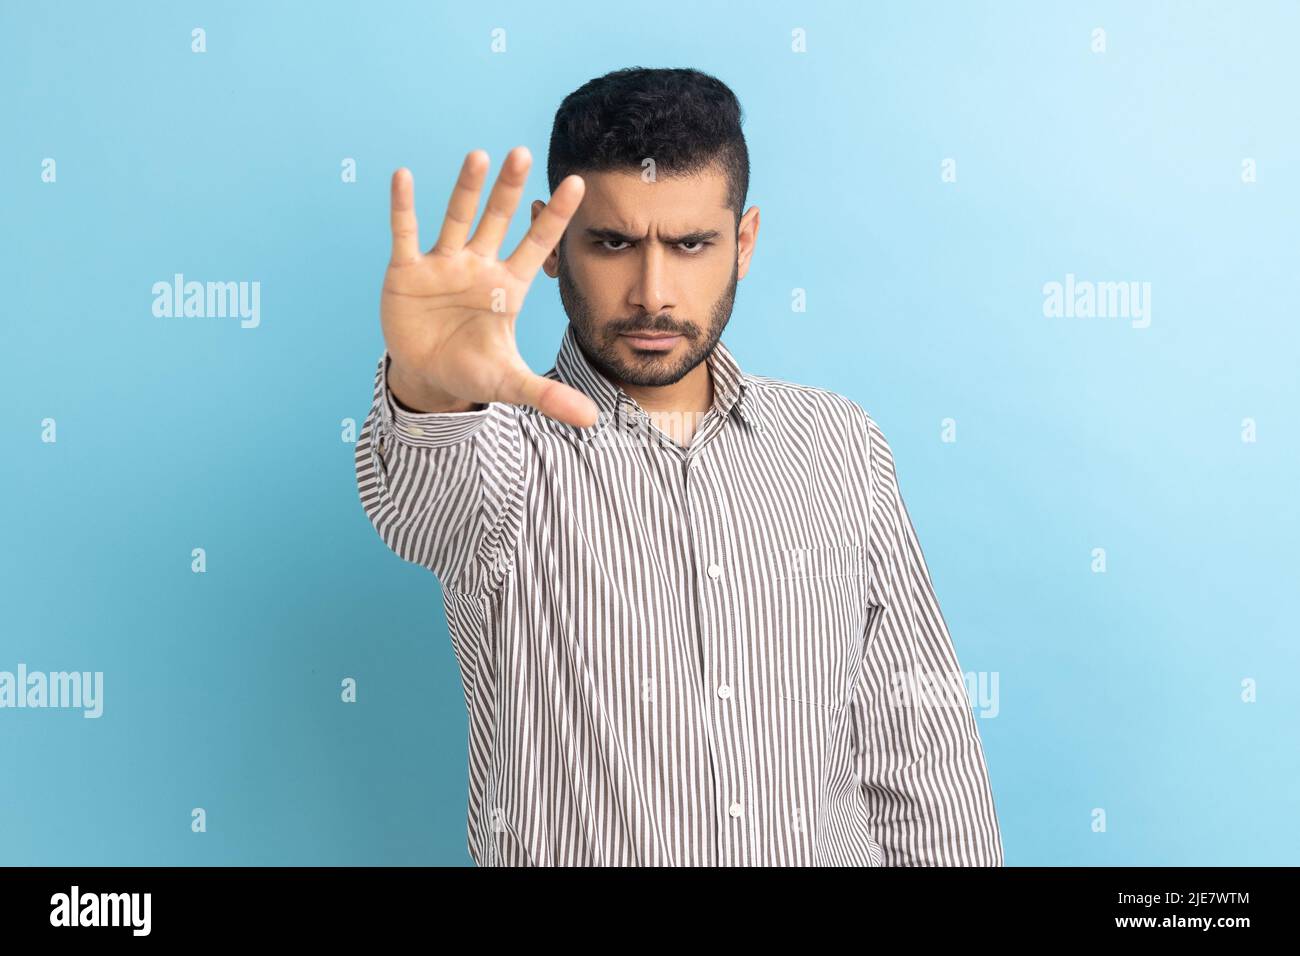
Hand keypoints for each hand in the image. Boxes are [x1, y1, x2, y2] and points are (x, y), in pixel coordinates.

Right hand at [380, 147, 596, 425]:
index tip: (578, 183)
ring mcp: (443, 265)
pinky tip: (403, 177)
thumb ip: (549, 396)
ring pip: (457, 219)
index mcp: (508, 286)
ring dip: (466, 189)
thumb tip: (592, 421)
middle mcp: (478, 266)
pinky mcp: (407, 271)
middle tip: (523, 153)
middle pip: (498, 220)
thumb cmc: (472, 370)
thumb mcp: (511, 383)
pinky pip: (405, 233)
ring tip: (478, 155)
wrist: (427, 376)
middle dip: (509, 190)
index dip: (556, 217)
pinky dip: (403, 207)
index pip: (539, 245)